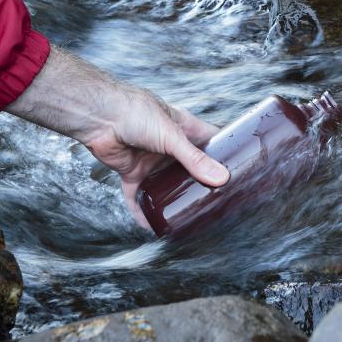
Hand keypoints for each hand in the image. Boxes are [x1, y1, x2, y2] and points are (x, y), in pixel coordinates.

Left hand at [5, 45, 228, 227]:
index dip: (226, 154)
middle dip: (203, 184)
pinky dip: (143, 212)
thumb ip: (194, 159)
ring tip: (193, 217)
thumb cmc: (136, 113)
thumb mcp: (171, 136)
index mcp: (185, 129)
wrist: (99, 117)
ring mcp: (151, 161)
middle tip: (220, 202)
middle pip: (191, 168)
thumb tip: (221, 179)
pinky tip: (152, 228)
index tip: (242, 170)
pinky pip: (139, 198)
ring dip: (176, 200)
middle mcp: (170, 147)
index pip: (212, 142)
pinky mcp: (132, 173)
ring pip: (167, 185)